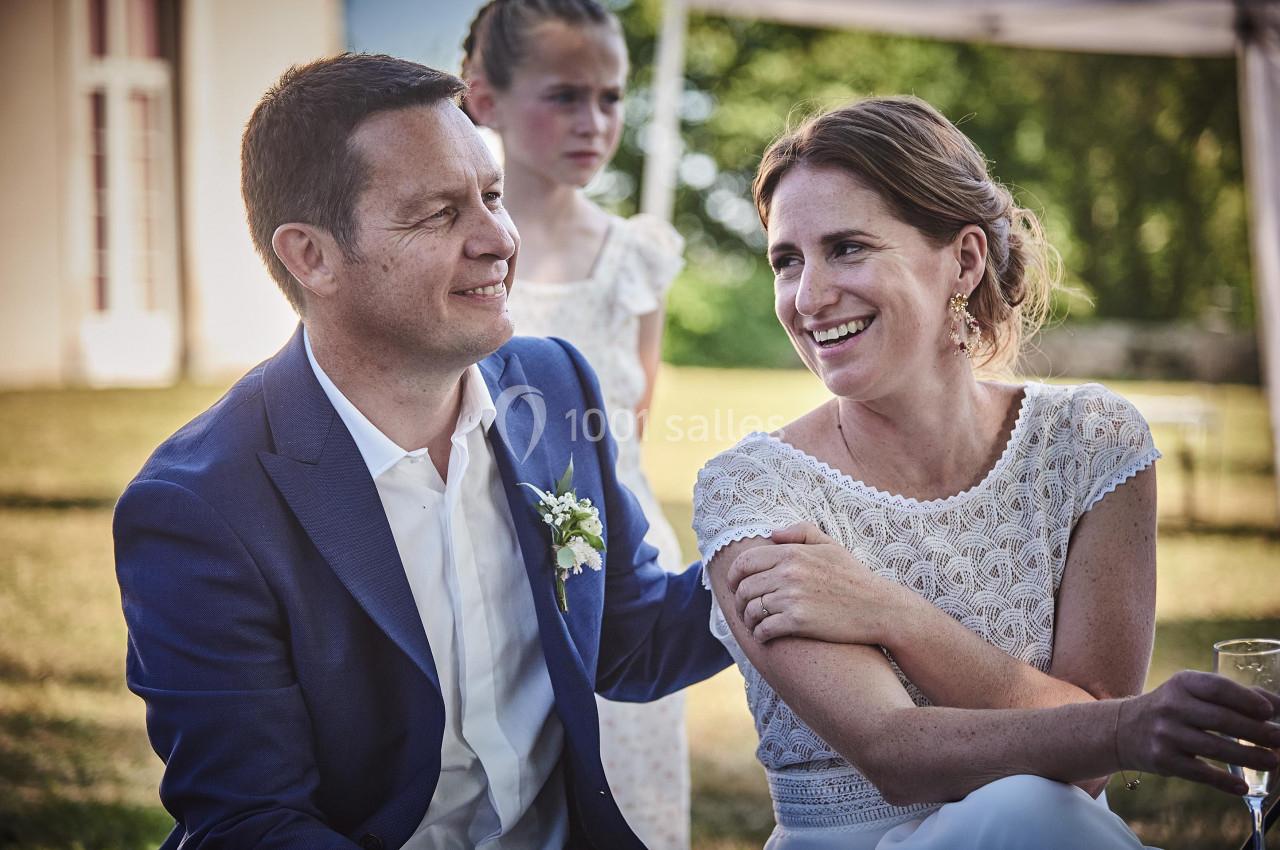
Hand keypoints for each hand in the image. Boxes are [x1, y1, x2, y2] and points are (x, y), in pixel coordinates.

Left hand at [728, 521, 900, 643]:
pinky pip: (764, 629)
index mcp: (792, 553)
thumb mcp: (830, 545)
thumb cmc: (854, 577)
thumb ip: (800, 532)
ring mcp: (792, 597)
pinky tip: (765, 636)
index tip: (735, 586)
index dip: (734, 576)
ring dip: (749, 620)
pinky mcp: (798, 621)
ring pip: (751, 610)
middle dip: (739, 601)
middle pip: (744, 588)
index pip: (745, 562)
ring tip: (755, 624)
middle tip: (744, 609)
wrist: (879, 608)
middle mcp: (789, 572)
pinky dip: (760, 635)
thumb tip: (772, 534)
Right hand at [1118, 670, 1279, 794]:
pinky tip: (1243, 786)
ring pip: (1214, 749)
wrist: (1123, 728)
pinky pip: (1200, 773)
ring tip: (1273, 762)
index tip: (1269, 712)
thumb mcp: (1191, 692)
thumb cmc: (1172, 708)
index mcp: (1182, 683)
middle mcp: (1171, 706)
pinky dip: (1224, 782)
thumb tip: (1276, 706)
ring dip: (1248, 757)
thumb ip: (1231, 696)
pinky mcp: (1163, 760)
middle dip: (1257, 732)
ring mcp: (1165, 734)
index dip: (1245, 700)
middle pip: (1221, 720)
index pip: (1217, 688)